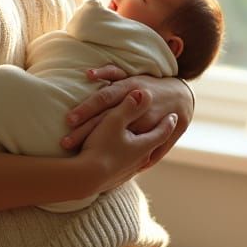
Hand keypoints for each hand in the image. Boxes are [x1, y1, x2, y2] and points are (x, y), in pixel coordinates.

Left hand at [61, 67, 193, 168]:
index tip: (68, 120)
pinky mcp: (159, 137)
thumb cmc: (148, 85)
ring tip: (83, 162)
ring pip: (124, 138)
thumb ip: (109, 73)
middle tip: (66, 142)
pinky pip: (143, 151)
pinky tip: (112, 173)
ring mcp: (151, 123)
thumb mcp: (130, 76)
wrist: (181, 96)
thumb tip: (87, 73)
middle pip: (109, 120)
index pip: (104, 98)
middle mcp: (140, 106)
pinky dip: (129, 161)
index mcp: (130, 89)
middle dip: (86, 132)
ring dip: (104, 151)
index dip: (86, 108)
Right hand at [76, 91, 178, 195]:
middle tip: (161, 126)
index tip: (174, 116)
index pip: (163, 131)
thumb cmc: (100, 147)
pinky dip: (127, 158)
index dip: (169, 123)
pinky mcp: (116, 178)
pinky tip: (122, 158)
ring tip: (141, 141)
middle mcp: (140, 159)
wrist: (84, 179)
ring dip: (141, 147)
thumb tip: (144, 93)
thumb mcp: (114, 120)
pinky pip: (126, 165)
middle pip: (153, 145)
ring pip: (140, 157)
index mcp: (144, 144)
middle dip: (156, 134)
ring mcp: (128, 171)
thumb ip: (129, 106)